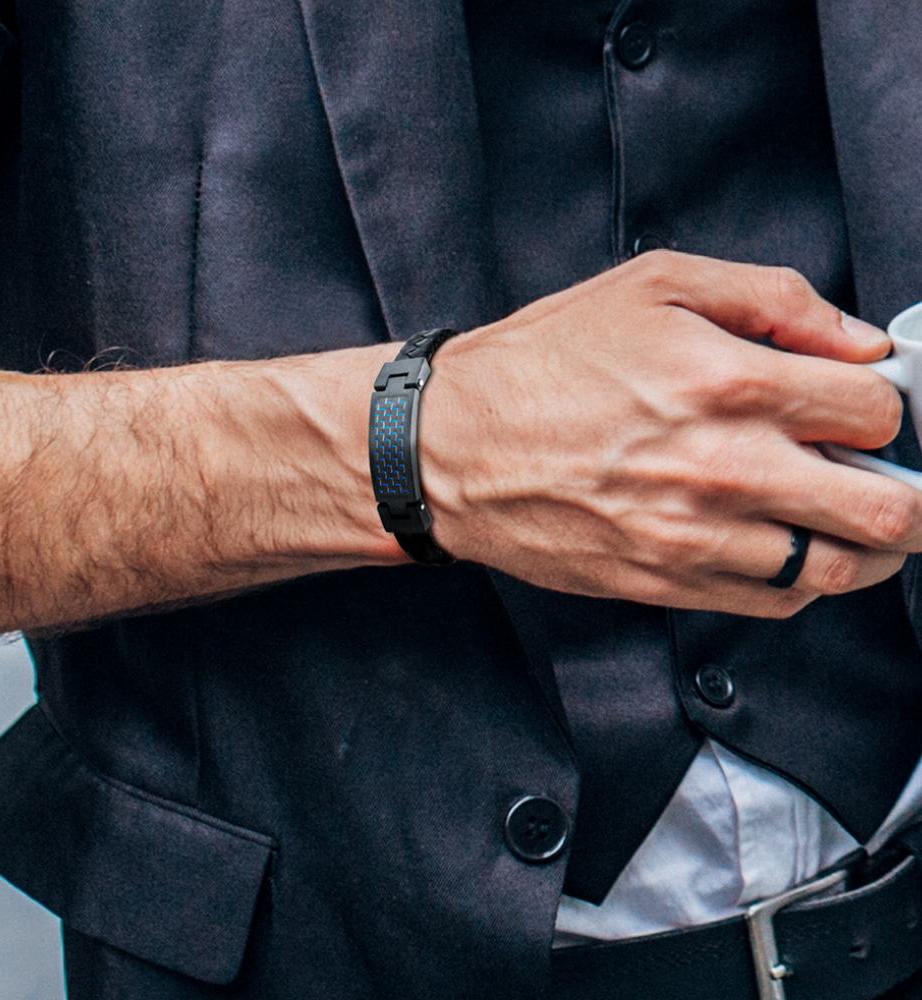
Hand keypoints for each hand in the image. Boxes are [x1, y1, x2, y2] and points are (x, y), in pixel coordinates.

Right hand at [418, 251, 921, 616]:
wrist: (452, 447)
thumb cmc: (543, 362)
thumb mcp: (653, 286)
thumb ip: (772, 298)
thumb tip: (858, 339)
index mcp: (729, 380)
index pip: (878, 408)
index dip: (886, 402)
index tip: (862, 402)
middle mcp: (725, 468)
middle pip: (890, 508)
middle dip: (906, 487)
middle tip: (880, 469)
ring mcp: (696, 539)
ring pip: (843, 569)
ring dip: (866, 544)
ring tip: (844, 514)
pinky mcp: (666, 585)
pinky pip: (776, 603)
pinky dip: (801, 578)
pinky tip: (779, 542)